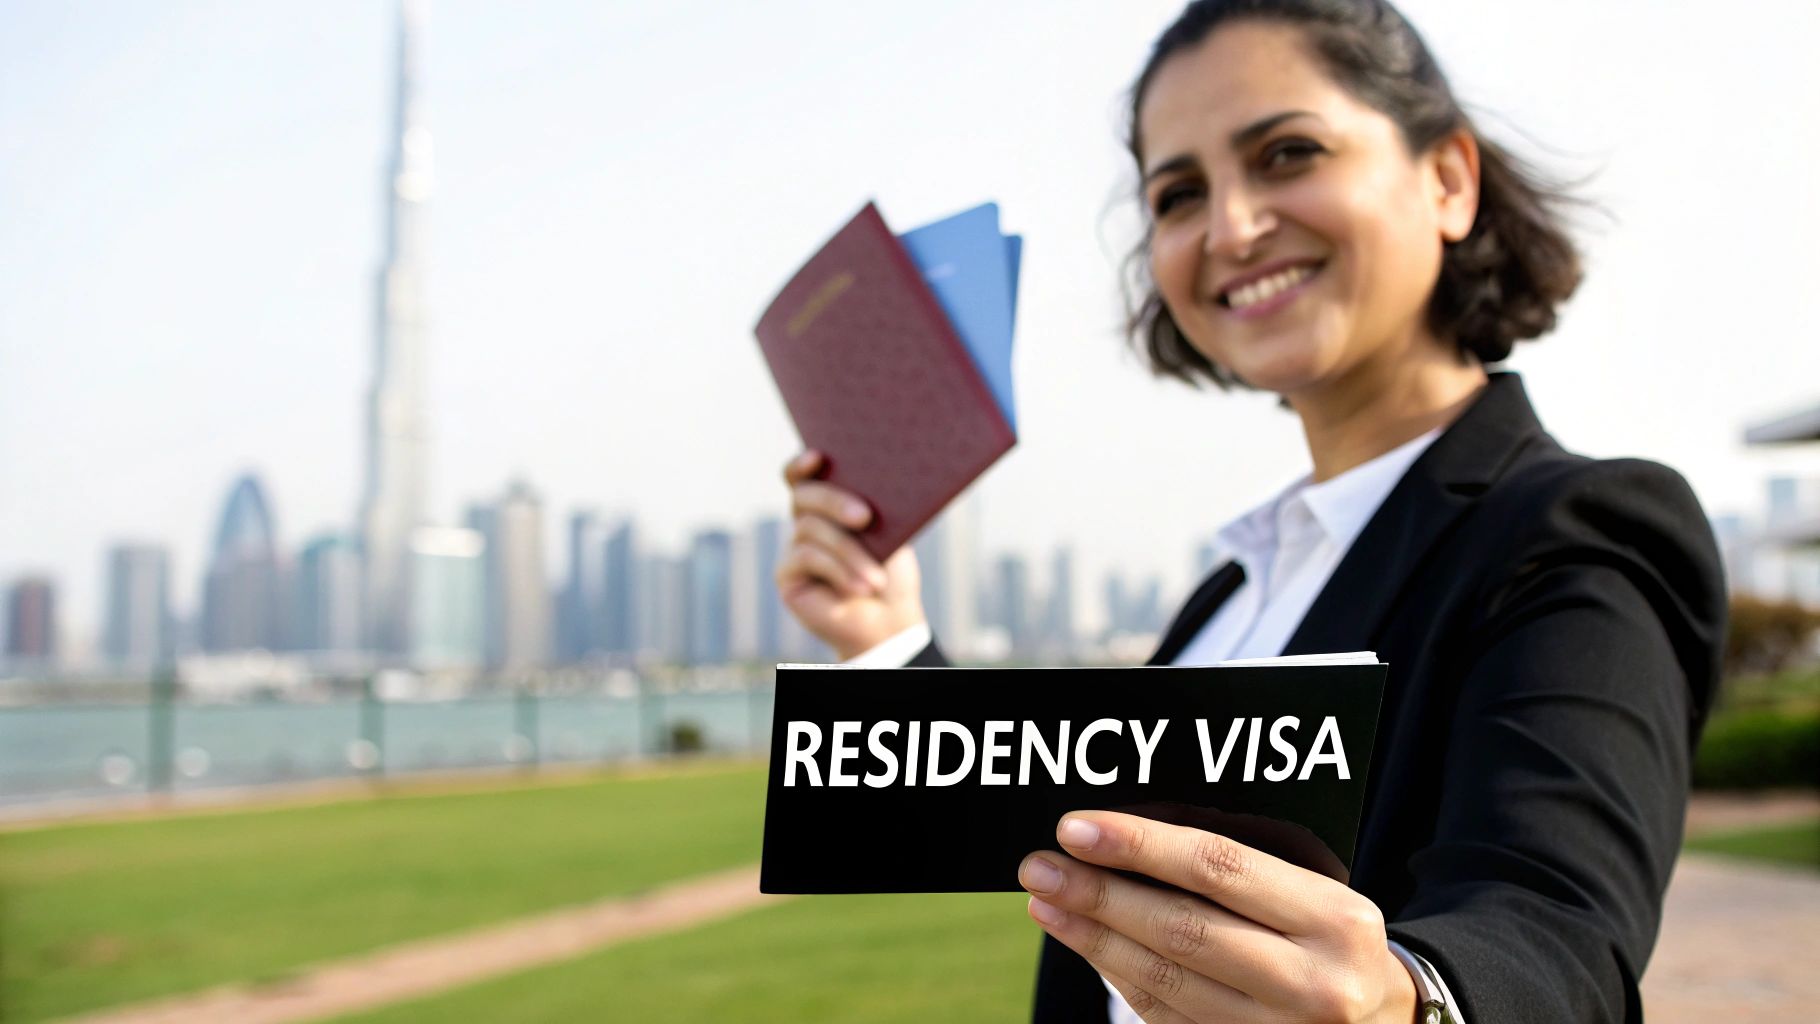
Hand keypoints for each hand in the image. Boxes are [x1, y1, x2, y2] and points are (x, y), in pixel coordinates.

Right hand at [776, 449, 926, 659]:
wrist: (889, 620)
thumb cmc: (892, 572)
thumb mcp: (889, 534)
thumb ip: (872, 507)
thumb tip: (870, 481)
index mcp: (829, 504)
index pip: (803, 474)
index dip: (802, 463)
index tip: (818, 456)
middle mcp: (806, 521)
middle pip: (804, 495)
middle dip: (835, 501)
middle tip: (865, 517)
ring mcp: (793, 546)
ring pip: (811, 529)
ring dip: (850, 553)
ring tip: (877, 578)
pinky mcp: (786, 574)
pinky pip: (807, 557)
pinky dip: (839, 570)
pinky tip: (861, 587)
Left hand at [1018, 811, 1418, 1022]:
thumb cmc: (1334, 938)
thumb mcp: (1317, 893)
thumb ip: (1240, 870)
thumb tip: (1128, 839)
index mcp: (1334, 918)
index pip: (1219, 869)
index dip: (1140, 846)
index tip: (1077, 828)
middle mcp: (1313, 983)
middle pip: (1182, 930)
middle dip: (1099, 895)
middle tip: (1039, 866)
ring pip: (1165, 981)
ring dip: (1093, 940)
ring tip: (1047, 902)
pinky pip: (1168, 1017)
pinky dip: (1121, 978)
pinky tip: (1088, 946)